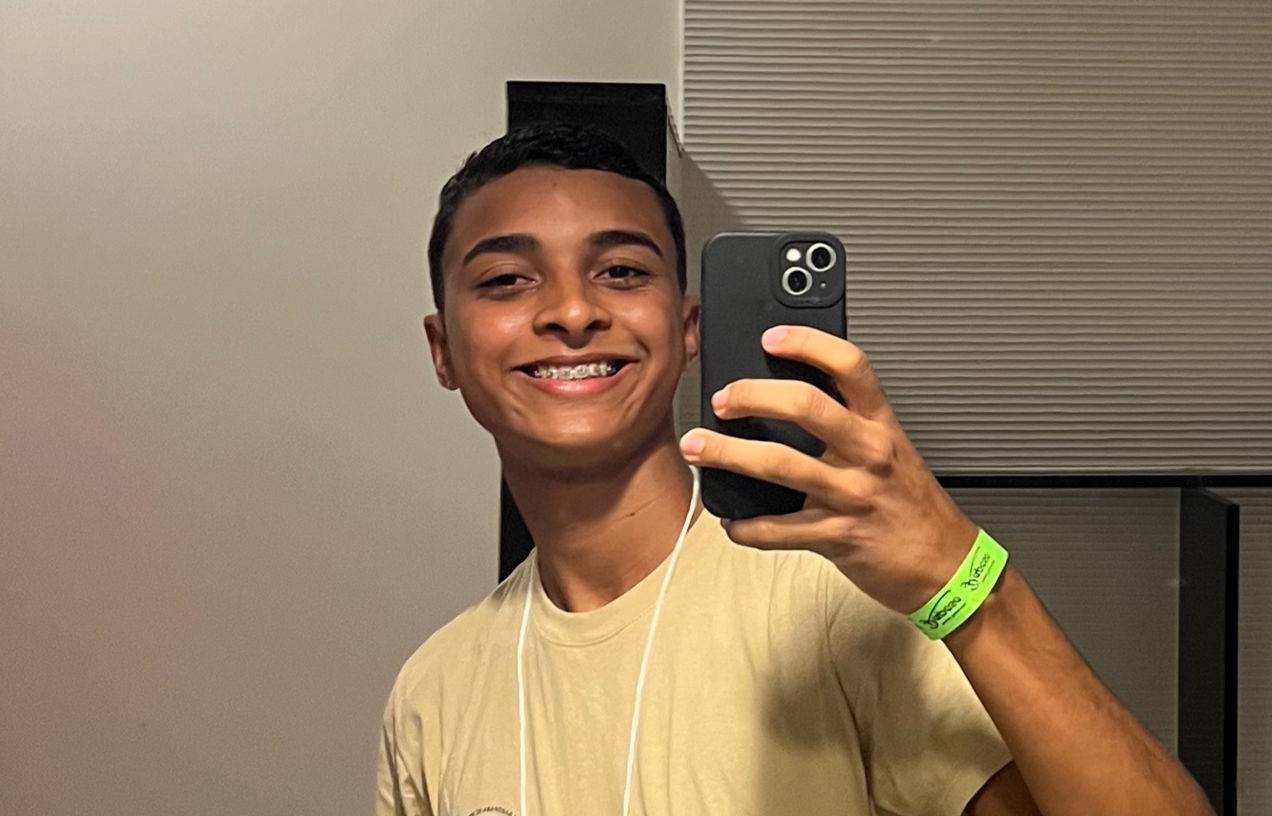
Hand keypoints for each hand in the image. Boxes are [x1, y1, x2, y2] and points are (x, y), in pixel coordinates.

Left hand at [679, 325, 979, 614]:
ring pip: (780, 465)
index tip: (773, 337)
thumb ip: (849, 424)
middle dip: (754, 396)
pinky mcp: (837, 537)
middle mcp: (867, 453)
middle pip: (806, 406)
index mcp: (880, 424)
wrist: (946, 564)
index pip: (849, 366)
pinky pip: (778, 530)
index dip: (808, 344)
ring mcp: (852, 495)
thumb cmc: (912, 505)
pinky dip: (746, 527)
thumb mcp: (891, 450)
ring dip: (729, 455)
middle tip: (723, 398)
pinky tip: (731, 521)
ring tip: (699, 448)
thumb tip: (788, 401)